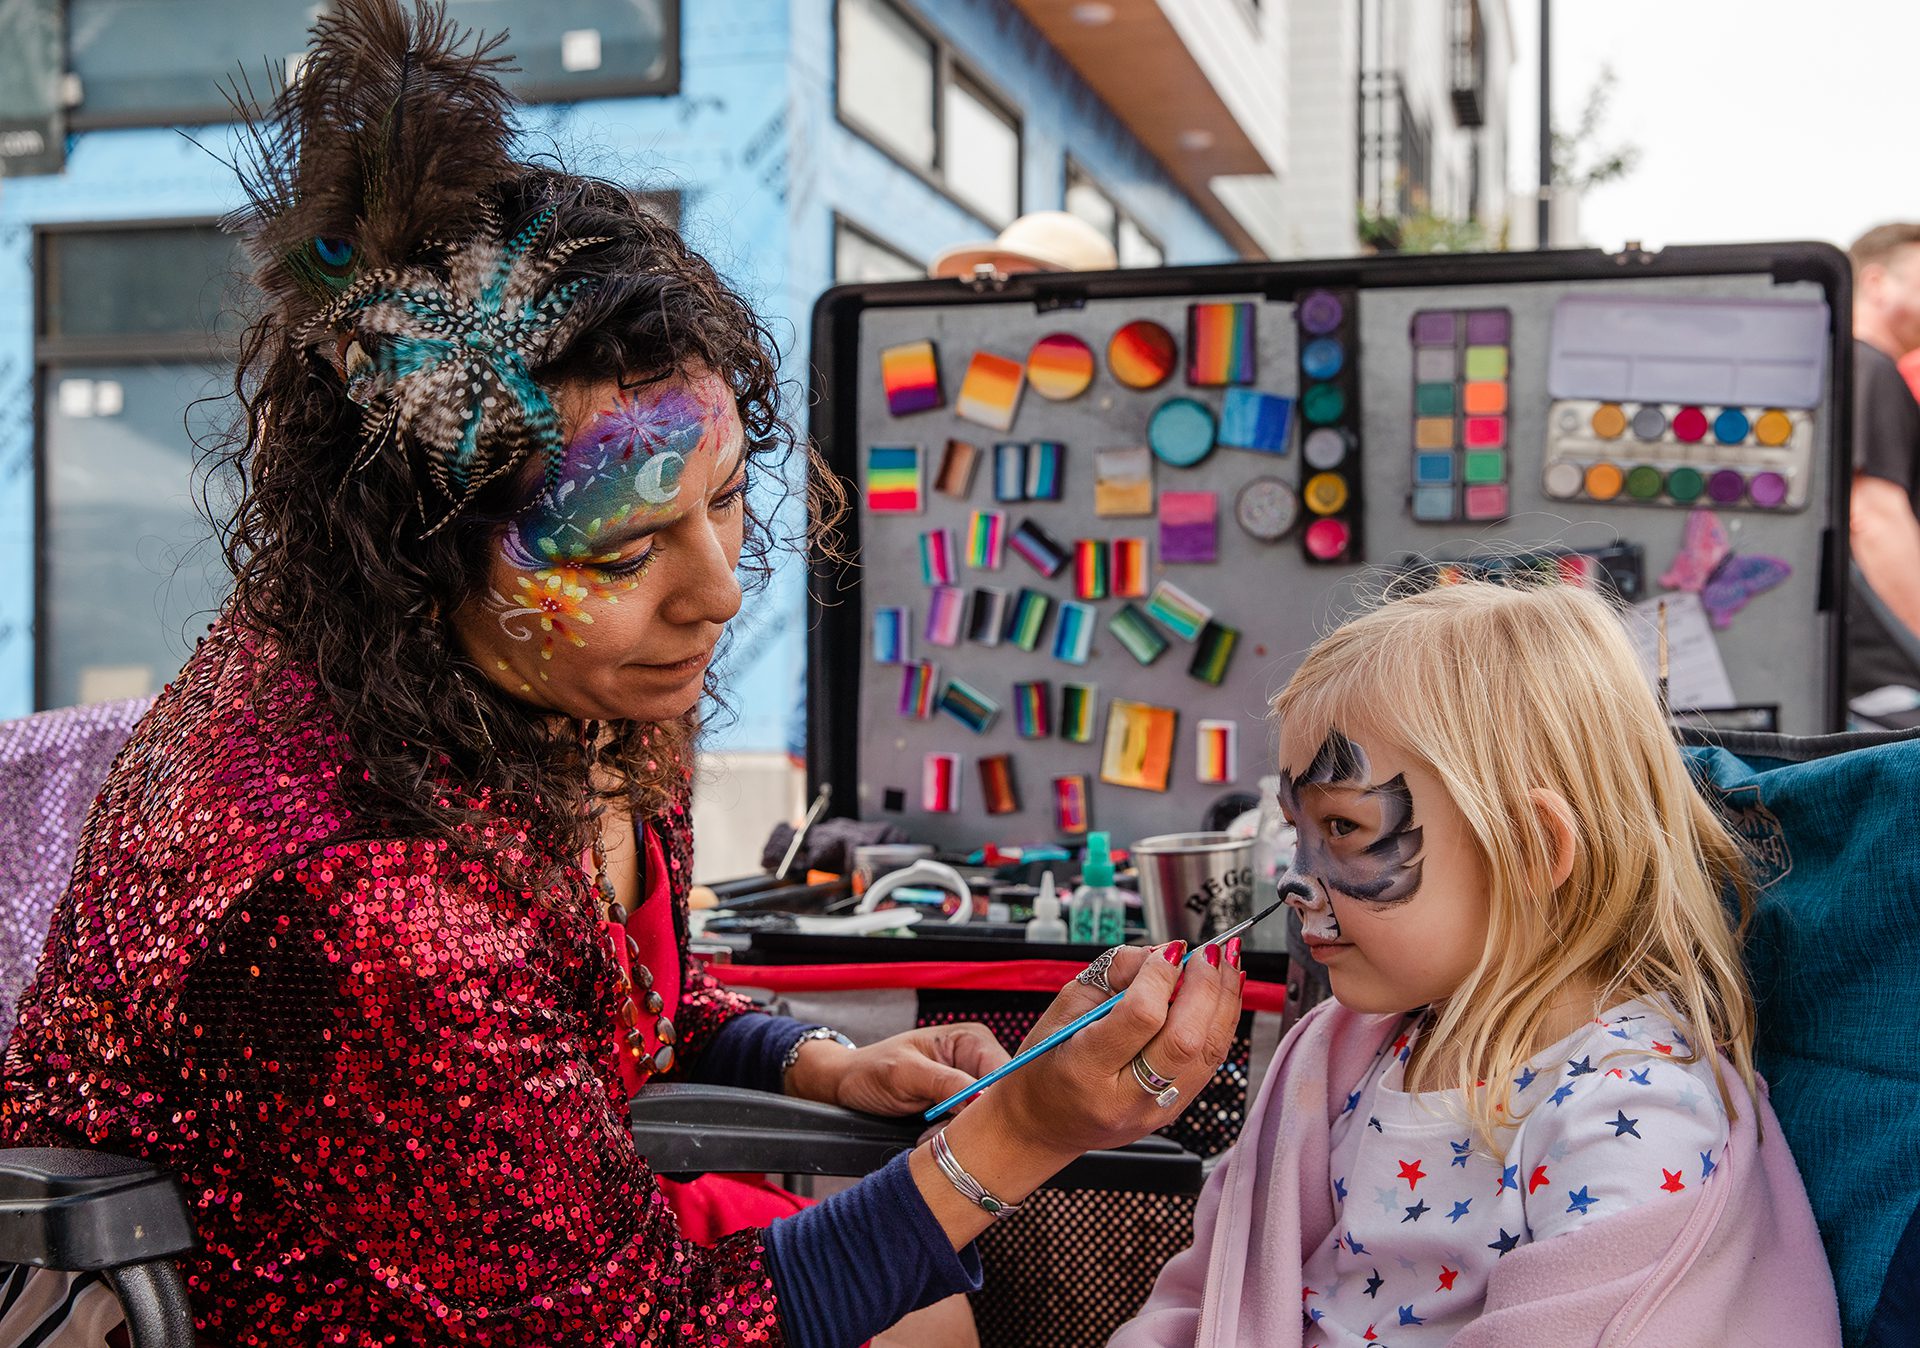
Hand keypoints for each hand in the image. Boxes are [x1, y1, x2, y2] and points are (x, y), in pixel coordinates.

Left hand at [785, 1023, 1011, 1115]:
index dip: (996, 1101)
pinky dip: (951, 1139)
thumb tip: (981, 1100)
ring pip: (984, 1120)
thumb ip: (944, 1083)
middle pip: (999, 1099)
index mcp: (972, 1040)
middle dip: (973, 1121)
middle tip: (941, 1132)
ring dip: (960, 1133)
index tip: (972, 1123)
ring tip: (928, 1134)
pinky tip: (929, 1137)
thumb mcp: (905, 1073)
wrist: (847, 1086)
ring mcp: (970, 1087)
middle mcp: (978, 1062)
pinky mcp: (960, 1109)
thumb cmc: (871, 1070)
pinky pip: (969, 1130)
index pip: (1004, 1073)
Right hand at [905, 938, 1245, 1251]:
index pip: (1140, 1017)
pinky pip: (1210, 1062)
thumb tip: (1162, 954)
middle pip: (1185, 1038)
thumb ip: (1114, 975)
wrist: (1044, 1123)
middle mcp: (1126, 1098)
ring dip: (1225, 999)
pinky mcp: (1175, 1110)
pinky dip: (1222, 1021)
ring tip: (1228, 961)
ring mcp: (1155, 1110)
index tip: (1169, 950)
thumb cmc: (1047, 1062)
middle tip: (1209, 951)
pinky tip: (1224, 993)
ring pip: (1208, 1051)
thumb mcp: (1064, 1006)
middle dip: (1205, 986)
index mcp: (1085, 1070)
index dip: (1161, 976)